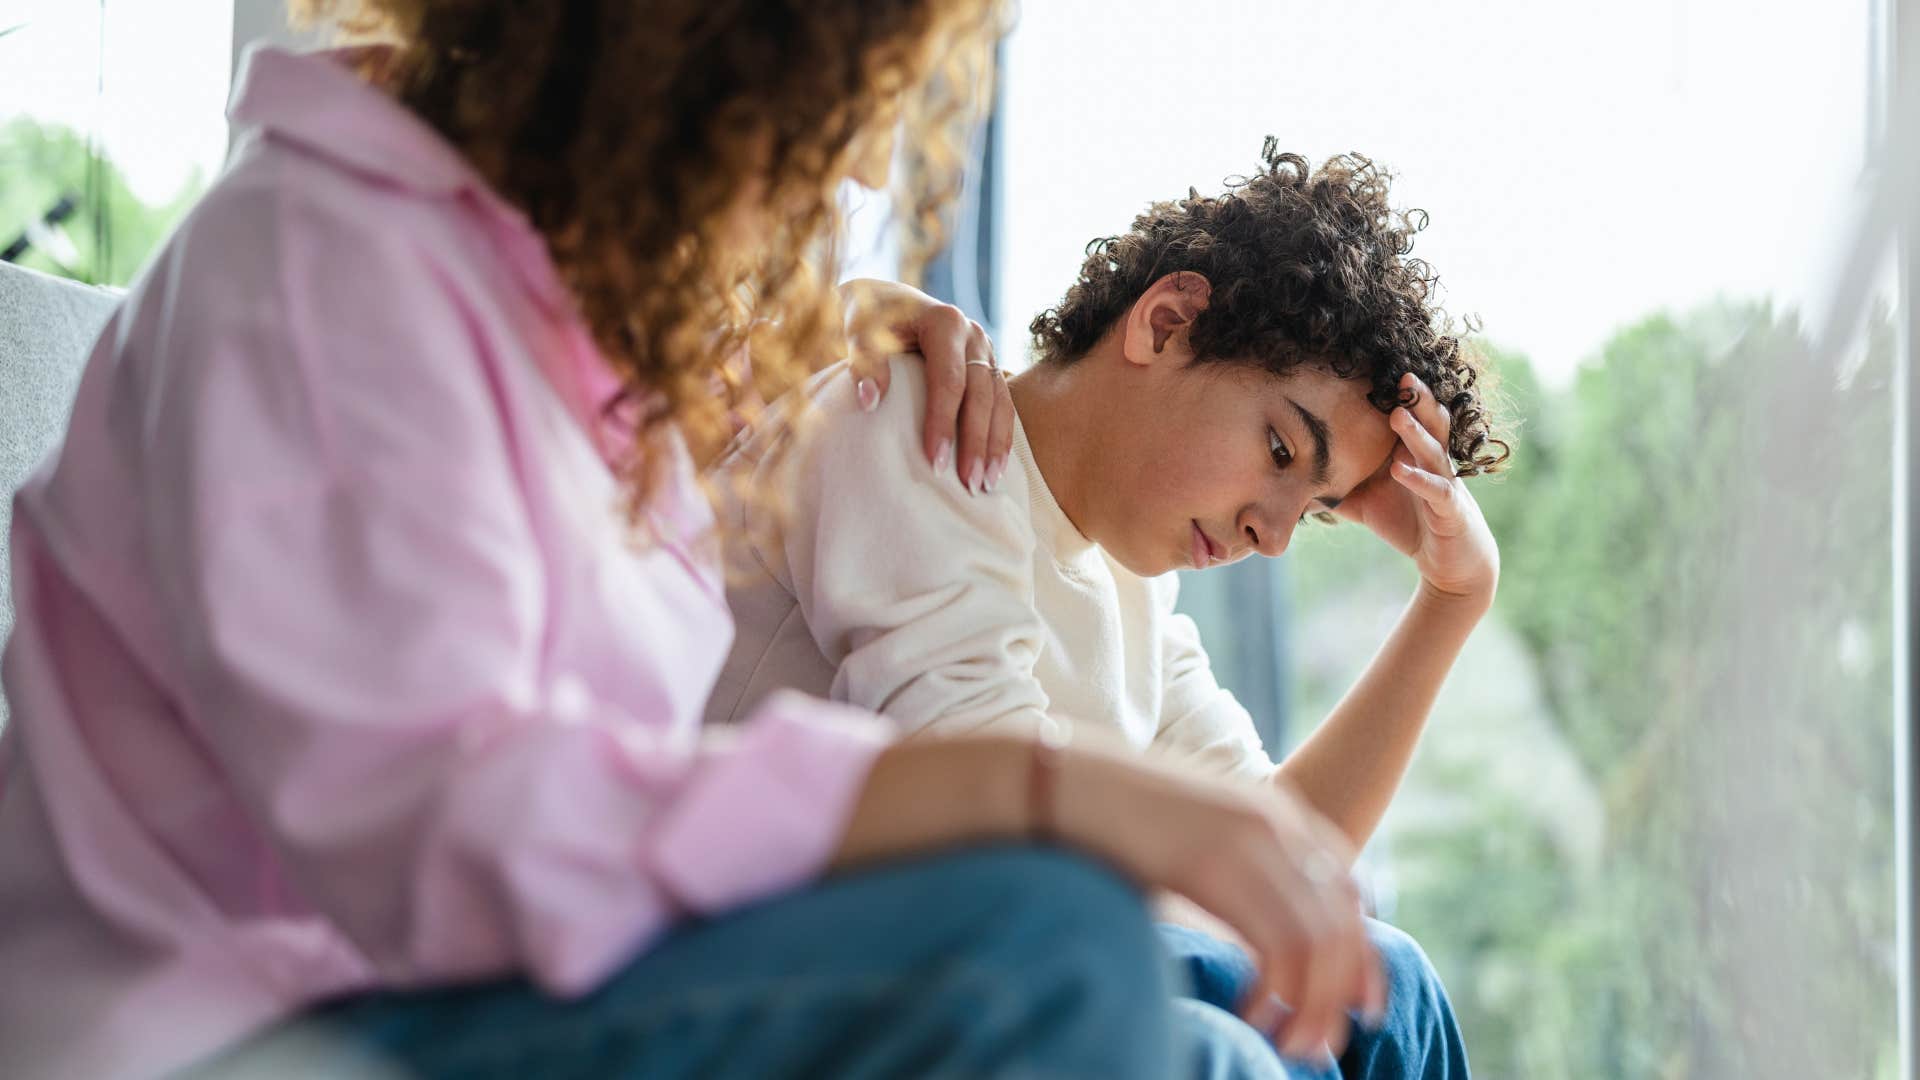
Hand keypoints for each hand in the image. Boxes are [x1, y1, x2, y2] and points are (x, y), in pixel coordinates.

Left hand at [837, 278, 1013, 492]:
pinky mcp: (988, 366)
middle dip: (976, 443)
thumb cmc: (869, 317)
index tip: (935, 462)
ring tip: (987, 484)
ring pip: (999, 402)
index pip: (949, 381)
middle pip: (981, 396)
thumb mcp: (859, 329)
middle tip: (969, 484)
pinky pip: (1002, 404)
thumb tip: (870, 400)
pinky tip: (996, 466)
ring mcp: (985, 351)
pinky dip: (1000, 436)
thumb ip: (864, 360)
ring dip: (995, 445)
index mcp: (946, 323)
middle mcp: (973, 335)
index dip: (943, 423)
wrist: (886, 298)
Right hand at [1058, 745, 1385, 1060]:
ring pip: (1318, 941)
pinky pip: (1276, 944)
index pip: (1349, 893)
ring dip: (1313, 1004)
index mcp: (1277, 812)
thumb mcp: (1195, 840)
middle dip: (1340, 993)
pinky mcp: (1211, 864)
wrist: (1058, 781)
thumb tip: (1258, 935)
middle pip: (1342, 922)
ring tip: (1290, 1043)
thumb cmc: (1114, 823)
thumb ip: (1235, 872)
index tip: (1360, 1008)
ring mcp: (1247, 840)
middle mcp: (1274, 822)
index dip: (1362, 956)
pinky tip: (1253, 1014)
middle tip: (1317, 1046)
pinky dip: (1276, 992)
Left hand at [1334, 373, 1499, 604]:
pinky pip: (1437, 491)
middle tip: (1401, 375)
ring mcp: (1445, 482)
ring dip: (1415, 432)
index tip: (1373, 371)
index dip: (1396, 396)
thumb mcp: (1365, 503)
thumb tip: (1293, 478)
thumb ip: (1335, 487)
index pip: (1408, 417)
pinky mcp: (1451, 509)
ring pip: (1434, 450)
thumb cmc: (1409, 523)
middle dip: (1416, 398)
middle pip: (1429, 422)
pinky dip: (1419, 480)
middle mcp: (1433, 460)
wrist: (1449, 562)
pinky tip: (1400, 470)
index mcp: (1414, 453)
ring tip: (1396, 415)